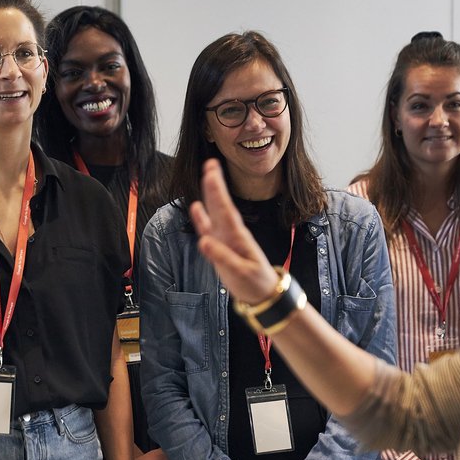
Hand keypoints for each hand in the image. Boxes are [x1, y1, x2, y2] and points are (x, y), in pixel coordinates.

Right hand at [190, 159, 278, 304]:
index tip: (212, 172)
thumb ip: (222, 257)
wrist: (263, 295)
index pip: (225, 209)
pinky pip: (209, 230)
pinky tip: (196, 207)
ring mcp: (225, 240)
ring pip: (215, 213)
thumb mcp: (240, 272)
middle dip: (215, 185)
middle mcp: (231, 234)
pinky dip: (202, 219)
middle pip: (221, 205)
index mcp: (238, 237)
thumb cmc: (255, 284)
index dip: (217, 191)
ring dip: (209, 196)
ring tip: (206, 176)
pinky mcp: (220, 248)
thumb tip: (204, 241)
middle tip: (210, 163)